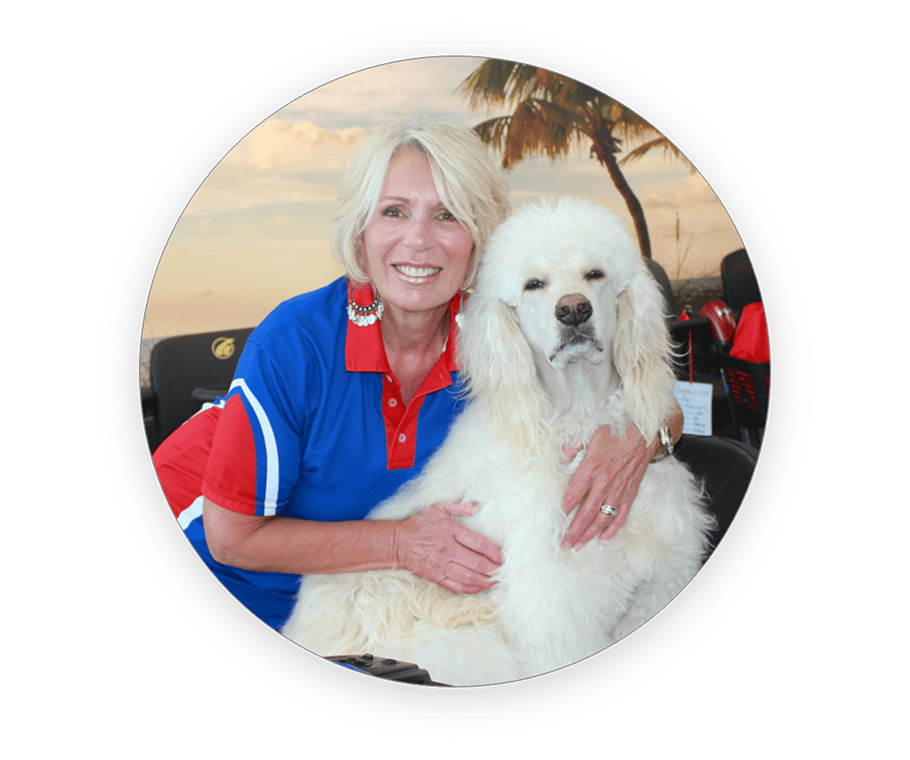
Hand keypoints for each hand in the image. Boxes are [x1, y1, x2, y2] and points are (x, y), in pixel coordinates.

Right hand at [394, 501, 502, 593]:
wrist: (398, 543)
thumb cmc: (420, 524)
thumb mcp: (438, 508)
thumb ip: (460, 506)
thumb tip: (478, 507)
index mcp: (450, 530)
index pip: (478, 543)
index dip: (494, 552)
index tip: (503, 557)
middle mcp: (447, 549)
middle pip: (477, 563)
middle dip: (494, 569)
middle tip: (504, 571)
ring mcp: (442, 565)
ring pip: (469, 577)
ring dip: (486, 581)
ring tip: (497, 581)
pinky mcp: (437, 576)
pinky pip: (457, 586)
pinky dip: (472, 588)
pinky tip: (481, 586)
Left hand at [559, 425, 658, 550]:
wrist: (644, 432)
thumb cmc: (616, 431)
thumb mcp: (589, 433)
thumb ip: (572, 446)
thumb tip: (562, 457)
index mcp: (591, 467)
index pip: (574, 493)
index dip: (565, 506)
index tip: (558, 515)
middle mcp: (604, 482)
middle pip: (585, 513)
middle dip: (573, 531)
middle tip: (564, 544)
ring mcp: (618, 490)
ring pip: (601, 519)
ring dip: (588, 534)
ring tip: (578, 546)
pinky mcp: (630, 494)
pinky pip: (620, 516)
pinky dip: (611, 530)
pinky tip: (602, 540)